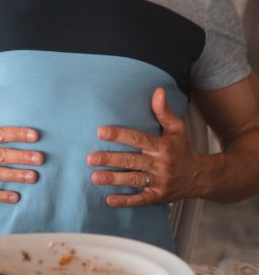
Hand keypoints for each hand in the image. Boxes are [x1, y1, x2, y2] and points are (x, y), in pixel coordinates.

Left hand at [87, 87, 200, 206]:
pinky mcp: (157, 197)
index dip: (119, 135)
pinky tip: (109, 200)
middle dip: (110, 160)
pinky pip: (140, 200)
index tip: (101, 132)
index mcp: (162, 146)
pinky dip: (125, 201)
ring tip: (95, 177)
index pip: (138, 139)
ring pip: (133, 180)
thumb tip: (157, 90)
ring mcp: (159, 182)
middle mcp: (160, 164)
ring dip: (114, 180)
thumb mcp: (177, 128)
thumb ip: (164, 111)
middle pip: (131, 160)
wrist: (200, 177)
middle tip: (91, 158)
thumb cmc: (183, 149)